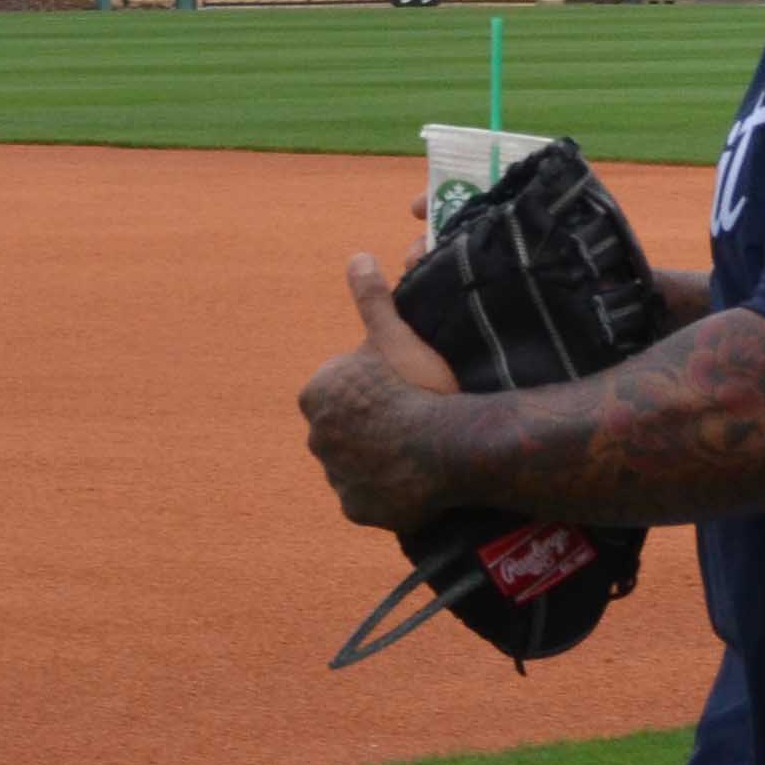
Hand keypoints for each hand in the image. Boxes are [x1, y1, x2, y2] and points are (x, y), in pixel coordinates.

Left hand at [304, 254, 463, 534]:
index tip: (404, 389)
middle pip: (347, 428)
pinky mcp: (356, 509)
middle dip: (373, 425)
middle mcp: (315, 438)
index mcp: (316, 394)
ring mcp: (335, 477)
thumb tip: (357, 255)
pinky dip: (388, 492)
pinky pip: (371, 498)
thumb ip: (372, 297)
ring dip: (380, 460)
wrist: (449, 446)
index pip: (341, 390)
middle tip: (414, 418)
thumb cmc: (420, 385)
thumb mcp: (396, 335)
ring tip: (418, 450)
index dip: (375, 388)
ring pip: (357, 465)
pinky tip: (416, 481)